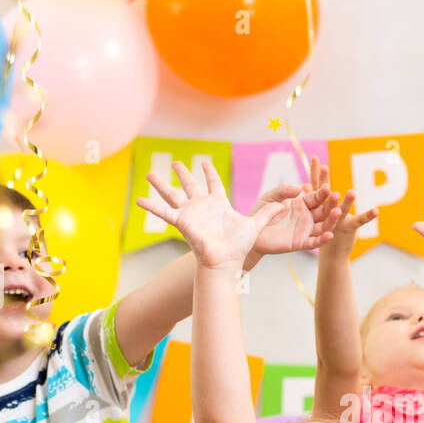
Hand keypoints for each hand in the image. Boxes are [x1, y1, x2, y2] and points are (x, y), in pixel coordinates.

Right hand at [137, 161, 285, 270]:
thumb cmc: (240, 247)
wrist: (226, 261)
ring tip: (148, 173)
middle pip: (190, 185)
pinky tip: (138, 199)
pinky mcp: (182, 222)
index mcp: (219, 204)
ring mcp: (190, 213)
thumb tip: (286, 203)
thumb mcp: (255, 225)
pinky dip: (151, 206)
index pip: (213, 184)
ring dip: (161, 184)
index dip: (209, 173)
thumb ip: (268, 213)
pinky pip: (163, 212)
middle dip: (183, 173)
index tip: (204, 162)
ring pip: (172, 194)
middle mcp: (202, 206)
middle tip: (175, 162)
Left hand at [251, 159, 341, 256]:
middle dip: (330, 203)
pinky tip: (330, 235)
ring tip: (337, 212)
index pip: (316, 197)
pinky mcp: (300, 243)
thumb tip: (299, 188)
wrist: (252, 232)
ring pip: (323, 226)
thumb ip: (284, 190)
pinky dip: (323, 239)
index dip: (322, 193)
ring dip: (331, 220)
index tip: (327, 187)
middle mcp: (306, 217)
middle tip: (337, 196)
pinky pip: (314, 242)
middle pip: (323, 210)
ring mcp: (305, 230)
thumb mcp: (271, 196)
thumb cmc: (261, 212)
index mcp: (302, 204)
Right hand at [309, 158, 378, 254]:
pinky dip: (368, 216)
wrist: (332, 256)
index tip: (314, 157)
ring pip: (340, 209)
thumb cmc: (325, 233)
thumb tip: (305, 185)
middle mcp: (325, 214)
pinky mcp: (349, 229)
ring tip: (352, 192)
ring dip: (346, 201)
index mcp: (317, 208)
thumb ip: (312, 198)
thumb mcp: (316, 215)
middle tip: (325, 168)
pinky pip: (359, 221)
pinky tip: (376, 210)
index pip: (315, 187)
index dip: (315, 173)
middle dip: (324, 183)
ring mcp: (336, 222)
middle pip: (325, 197)